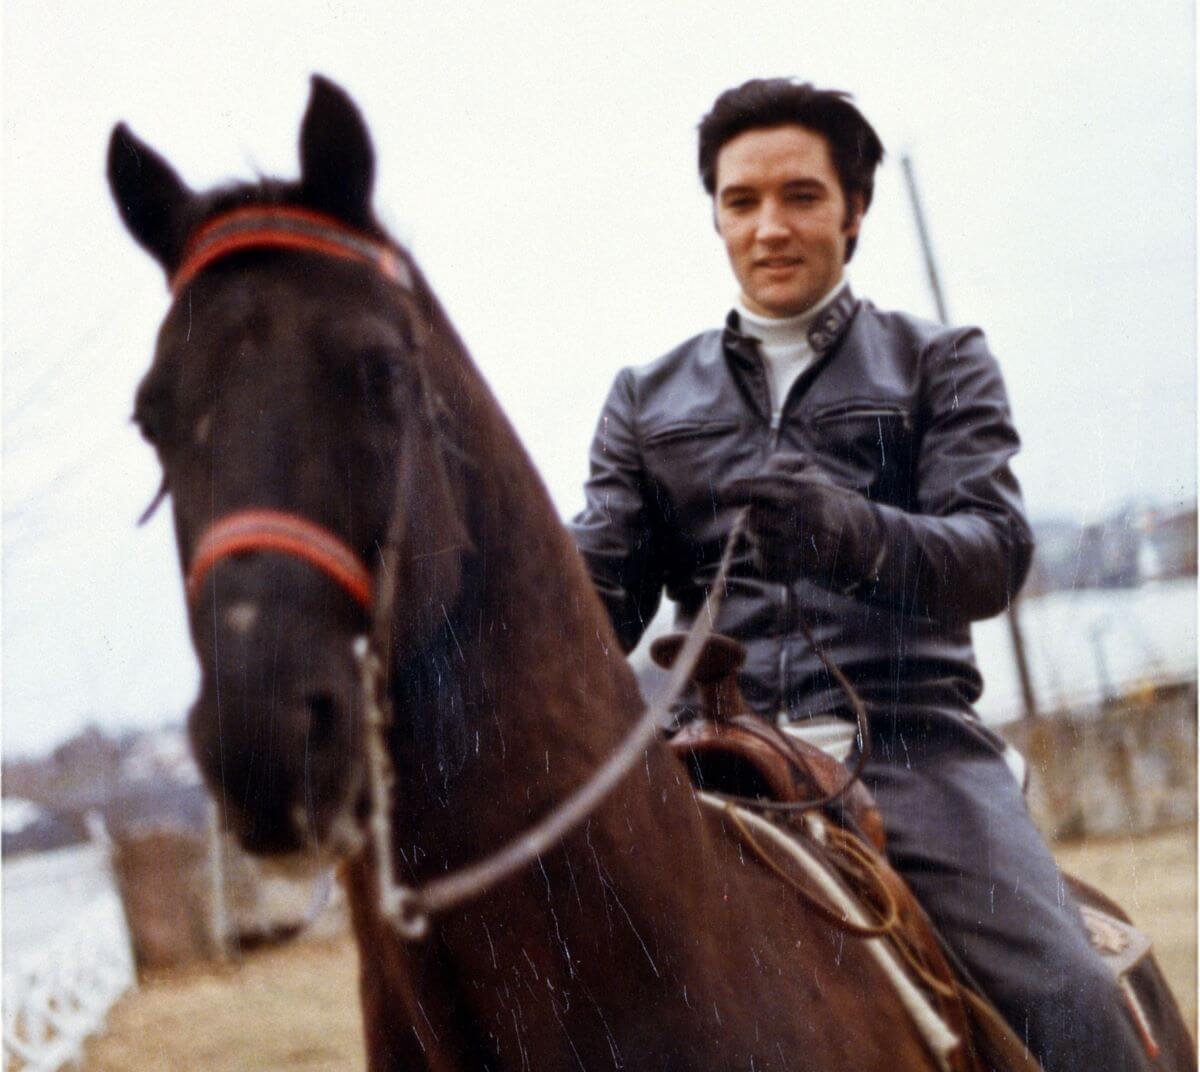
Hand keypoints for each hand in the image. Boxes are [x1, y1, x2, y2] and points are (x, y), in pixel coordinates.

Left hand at [719, 452, 883, 588]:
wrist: (852, 536)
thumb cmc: (819, 499)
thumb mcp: (808, 470)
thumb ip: (780, 463)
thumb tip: (756, 475)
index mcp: (800, 491)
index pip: (760, 489)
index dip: (738, 490)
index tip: (726, 492)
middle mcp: (800, 519)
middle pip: (750, 519)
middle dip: (751, 515)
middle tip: (762, 513)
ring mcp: (799, 547)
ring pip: (756, 542)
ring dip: (758, 536)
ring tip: (775, 530)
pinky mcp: (797, 569)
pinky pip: (763, 564)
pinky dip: (765, 555)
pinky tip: (780, 548)